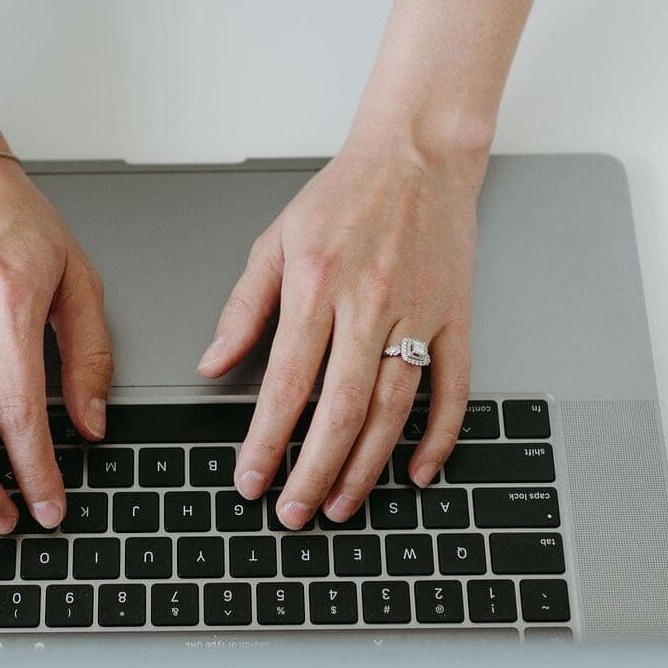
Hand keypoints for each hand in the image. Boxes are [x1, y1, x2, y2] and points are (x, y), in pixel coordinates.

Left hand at [198, 142, 483, 528]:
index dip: (267, 441)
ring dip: (365, 466)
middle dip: (313, 471)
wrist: (418, 154)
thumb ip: (242, 307)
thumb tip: (211, 365)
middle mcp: (369, 302)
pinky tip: (416, 471)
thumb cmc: (345, 195)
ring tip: (341, 504)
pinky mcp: (456, 317)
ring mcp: (418, 314)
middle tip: (294, 513)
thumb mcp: (275, 241)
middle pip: (340, 409)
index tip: (251, 480)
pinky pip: (452, 389)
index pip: (287, 383)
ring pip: (393, 408)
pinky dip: (437, 436)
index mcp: (317, 284)